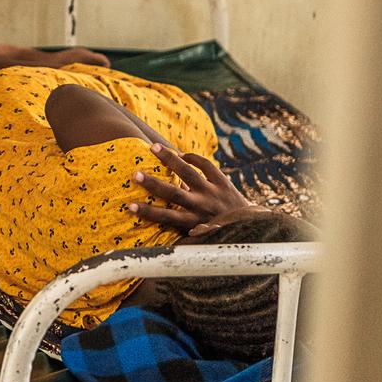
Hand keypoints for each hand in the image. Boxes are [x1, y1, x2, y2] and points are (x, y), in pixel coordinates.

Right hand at [125, 143, 259, 237]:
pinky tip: (182, 154)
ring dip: (170, 159)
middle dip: (153, 184)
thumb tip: (159, 216)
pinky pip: (207, 165)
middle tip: (135, 174)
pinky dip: (194, 158)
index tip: (129, 206)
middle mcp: (202, 207)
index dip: (148, 212)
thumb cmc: (217, 233)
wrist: (252, 228)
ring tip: (154, 147)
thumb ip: (182, 224)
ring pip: (189, 173)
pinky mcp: (224, 182)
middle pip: (173, 193)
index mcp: (193, 223)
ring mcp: (213, 192)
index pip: (166, 218)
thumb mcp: (200, 233)